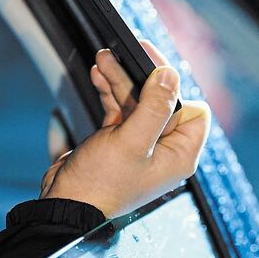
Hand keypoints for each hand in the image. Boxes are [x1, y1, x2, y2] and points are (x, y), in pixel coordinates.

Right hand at [40, 41, 210, 217]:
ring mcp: (142, 144)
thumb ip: (155, 107)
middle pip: (164, 101)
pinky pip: (121, 109)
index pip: (194, 111)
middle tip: (126, 52)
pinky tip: (99, 74)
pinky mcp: (120, 140)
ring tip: (104, 58)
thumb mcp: (132, 142)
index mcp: (180, 154)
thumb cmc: (100, 183)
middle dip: (142, 76)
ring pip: (139, 101)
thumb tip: (171, 75)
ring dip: (121, 79)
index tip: (154, 67)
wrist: (64, 205)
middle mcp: (166, 148)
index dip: (176, 89)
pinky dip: (110, 91)